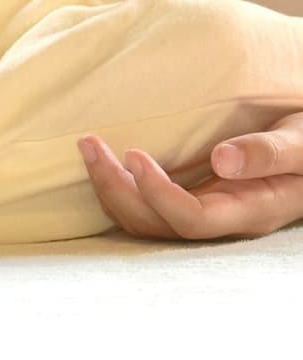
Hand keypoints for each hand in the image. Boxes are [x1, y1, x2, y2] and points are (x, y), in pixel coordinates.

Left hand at [79, 110, 302, 239]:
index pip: (192, 219)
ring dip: (109, 187)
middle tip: (89, 143)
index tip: (134, 154)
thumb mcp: (301, 143)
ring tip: (88, 146)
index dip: (158, 193)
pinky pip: (146, 205)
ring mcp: (204, 210)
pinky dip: (118, 185)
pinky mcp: (192, 196)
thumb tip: (223, 160)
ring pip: (145, 220)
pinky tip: (104, 158)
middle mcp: (221, 218)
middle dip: (116, 189)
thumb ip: (268, 152)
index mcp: (249, 209)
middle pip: (158, 225)